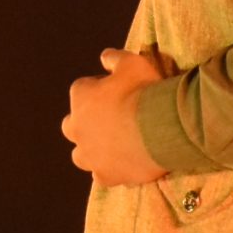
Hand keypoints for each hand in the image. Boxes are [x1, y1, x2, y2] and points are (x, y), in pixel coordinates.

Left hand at [63, 47, 172, 187]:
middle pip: (72, 125)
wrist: (160, 128)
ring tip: (115, 146)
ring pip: (82, 155)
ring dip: (93, 150)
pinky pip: (102, 175)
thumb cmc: (144, 91)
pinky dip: (110, 170)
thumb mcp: (132, 63)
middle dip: (86, 122)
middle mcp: (77, 127)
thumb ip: (114, 59)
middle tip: (112, 120)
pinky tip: (125, 165)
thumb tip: (104, 57)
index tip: (119, 91)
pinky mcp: (105, 175)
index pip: (82, 90)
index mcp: (80, 97)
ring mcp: (89, 155)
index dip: (100, 90)